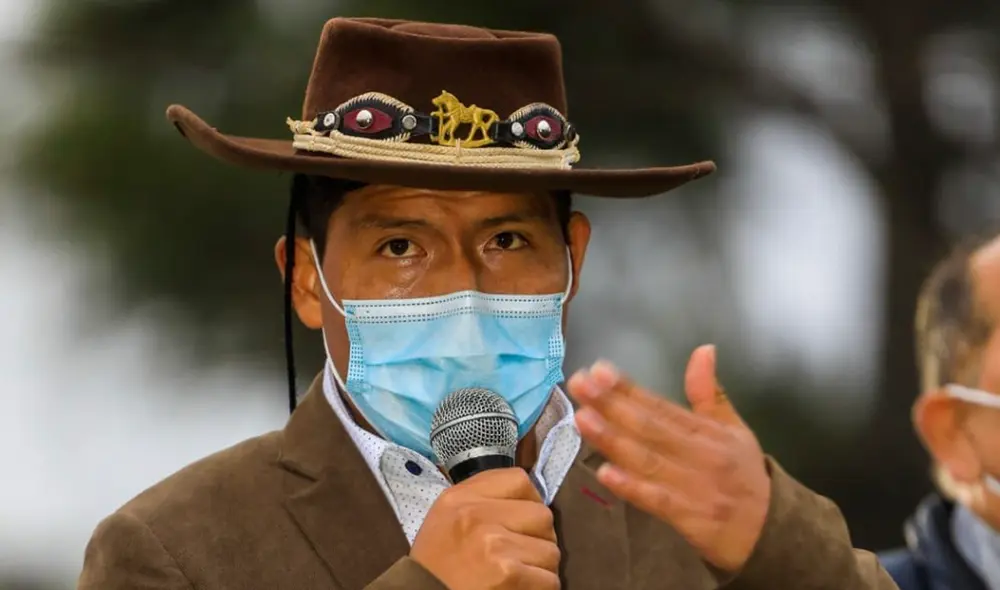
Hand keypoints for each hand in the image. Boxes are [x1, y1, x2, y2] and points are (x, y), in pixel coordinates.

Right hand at [411, 468, 559, 588]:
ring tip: (518, 575)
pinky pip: (550, 579)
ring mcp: (495, 545)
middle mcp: (477, 516)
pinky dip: (541, 588)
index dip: (530, 502)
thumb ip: (484, 500)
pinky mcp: (509, 574)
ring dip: (541, 568)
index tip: (522, 522)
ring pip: (550, 551)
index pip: (520, 480)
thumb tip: (531, 499)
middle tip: (520, 554)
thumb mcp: (448, 516)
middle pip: (542, 516)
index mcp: (462, 498)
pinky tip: (520, 589)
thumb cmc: (438, 563)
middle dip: (538, 539)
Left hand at [566, 345, 770, 571]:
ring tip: (583, 418)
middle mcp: (698, 454)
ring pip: (647, 460)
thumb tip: (704, 350)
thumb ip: (710, 391)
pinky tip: (605, 472)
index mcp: (707, 430)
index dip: (628, 388)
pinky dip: (631, 487)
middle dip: (611, 405)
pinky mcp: (686, 517)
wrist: (770, 531)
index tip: (599, 370)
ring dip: (613, 439)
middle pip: (649, 427)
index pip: (661, 405)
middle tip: (580, 385)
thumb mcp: (734, 429)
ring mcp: (691, 486)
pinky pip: (655, 501)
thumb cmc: (744, 475)